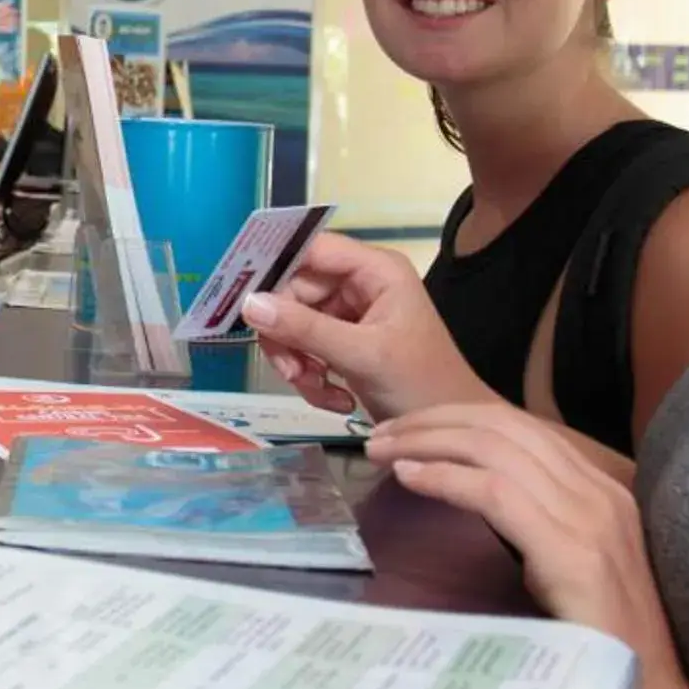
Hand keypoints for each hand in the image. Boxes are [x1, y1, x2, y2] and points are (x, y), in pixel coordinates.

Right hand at [237, 232, 489, 420]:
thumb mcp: (362, 355)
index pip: (311, 250)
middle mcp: (362, 284)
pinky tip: (334, 400)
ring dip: (298, 362)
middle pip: (295, 291)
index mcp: (376, 270)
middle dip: (289, 335)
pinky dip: (311, 377)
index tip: (240, 294)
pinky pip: (307, 349)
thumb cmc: (421, 385)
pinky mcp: (346, 344)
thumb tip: (248, 304)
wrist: (449, 438)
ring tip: (316, 389)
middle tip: (292, 370)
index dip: (274, 267)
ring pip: (296, 324)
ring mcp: (353, 315)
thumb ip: (305, 328)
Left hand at [365, 402, 688, 688]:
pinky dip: (445, 478)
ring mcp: (591, 518)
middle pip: (504, 425)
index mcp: (603, 491)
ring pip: (494, 447)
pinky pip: (495, 492)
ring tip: (382, 450)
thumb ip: (535, 522)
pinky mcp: (572, 550)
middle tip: (382, 433)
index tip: (411, 430)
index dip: (460, 419)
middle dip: (435, 421)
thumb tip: (472, 491)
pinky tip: (409, 478)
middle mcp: (600, 493)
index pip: (523, 428)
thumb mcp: (567, 564)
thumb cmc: (603, 641)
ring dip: (428, 442)